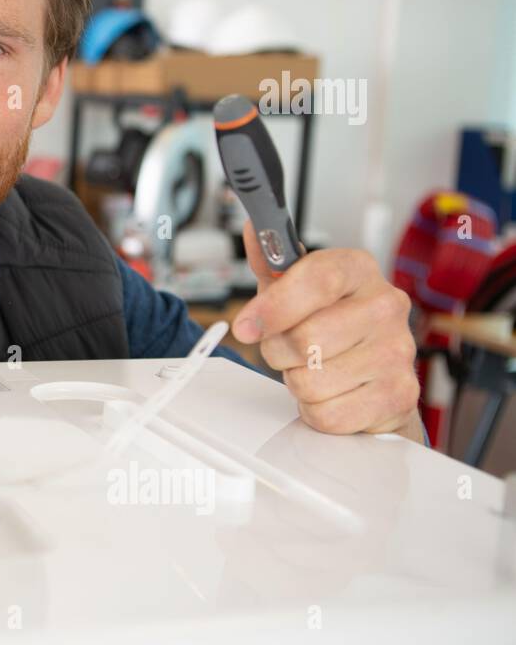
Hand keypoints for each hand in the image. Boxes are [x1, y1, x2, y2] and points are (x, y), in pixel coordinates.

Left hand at [232, 221, 422, 440]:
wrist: (375, 375)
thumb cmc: (329, 325)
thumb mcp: (294, 289)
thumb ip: (271, 263)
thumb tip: (254, 231)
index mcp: (358, 270)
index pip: (316, 279)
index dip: (273, 306)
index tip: (245, 326)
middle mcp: (386, 305)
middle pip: (305, 339)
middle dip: (278, 352)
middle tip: (286, 351)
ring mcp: (398, 351)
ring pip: (310, 380)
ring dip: (298, 382)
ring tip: (313, 369)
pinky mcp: (398, 395)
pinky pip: (326, 414)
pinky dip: (316, 411)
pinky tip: (332, 393)